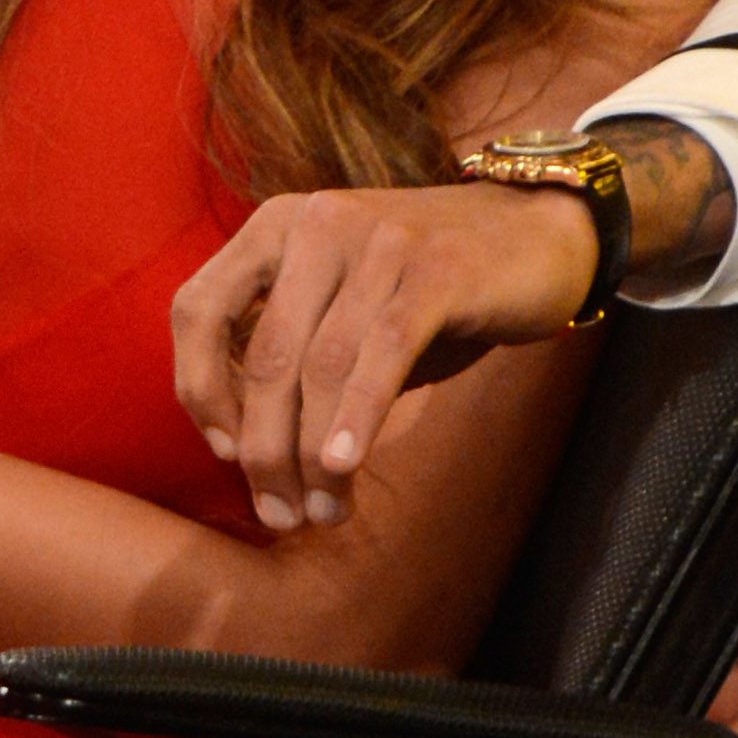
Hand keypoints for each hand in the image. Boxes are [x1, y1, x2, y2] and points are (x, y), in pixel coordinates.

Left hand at [170, 183, 598, 531]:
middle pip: (263, 354)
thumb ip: (293, 360)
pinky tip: (345, 467)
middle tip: (279, 513)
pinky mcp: (436, 269)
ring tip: (321, 511)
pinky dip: (356, 415)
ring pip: (320, 365)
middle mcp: (314, 223)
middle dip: (263, 448)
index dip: (196, 387)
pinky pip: (380, 353)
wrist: (540, 230)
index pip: (197, 308)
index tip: (221, 452)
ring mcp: (375, 240)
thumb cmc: (429, 289)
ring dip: (313, 454)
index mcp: (274, 226)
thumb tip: (248, 456)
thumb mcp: (344, 311)